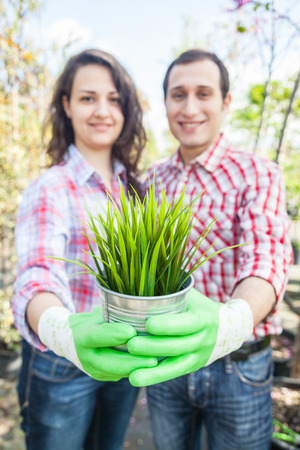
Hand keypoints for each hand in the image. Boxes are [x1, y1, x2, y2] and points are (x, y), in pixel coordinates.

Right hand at [38, 306, 157, 380]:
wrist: (71, 341)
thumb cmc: (91, 321)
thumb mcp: (98, 314)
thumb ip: (114, 313)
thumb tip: (139, 304)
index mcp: (83, 336)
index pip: (98, 336)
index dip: (115, 335)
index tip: (132, 332)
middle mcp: (86, 356)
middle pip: (110, 363)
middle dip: (133, 363)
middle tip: (153, 360)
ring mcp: (94, 370)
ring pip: (118, 373)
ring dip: (138, 370)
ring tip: (158, 364)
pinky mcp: (104, 377)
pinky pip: (121, 375)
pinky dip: (137, 371)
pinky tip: (152, 366)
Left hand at [127, 288, 252, 385]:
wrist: (229, 328)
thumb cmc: (200, 306)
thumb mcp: (191, 295)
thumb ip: (172, 289)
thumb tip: (144, 273)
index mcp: (202, 318)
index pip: (185, 323)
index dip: (167, 325)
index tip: (147, 323)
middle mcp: (203, 339)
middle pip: (176, 346)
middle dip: (152, 347)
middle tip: (130, 345)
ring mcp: (198, 356)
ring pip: (175, 365)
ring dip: (152, 371)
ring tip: (131, 375)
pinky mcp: (192, 367)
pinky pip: (173, 373)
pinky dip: (155, 377)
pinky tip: (136, 378)